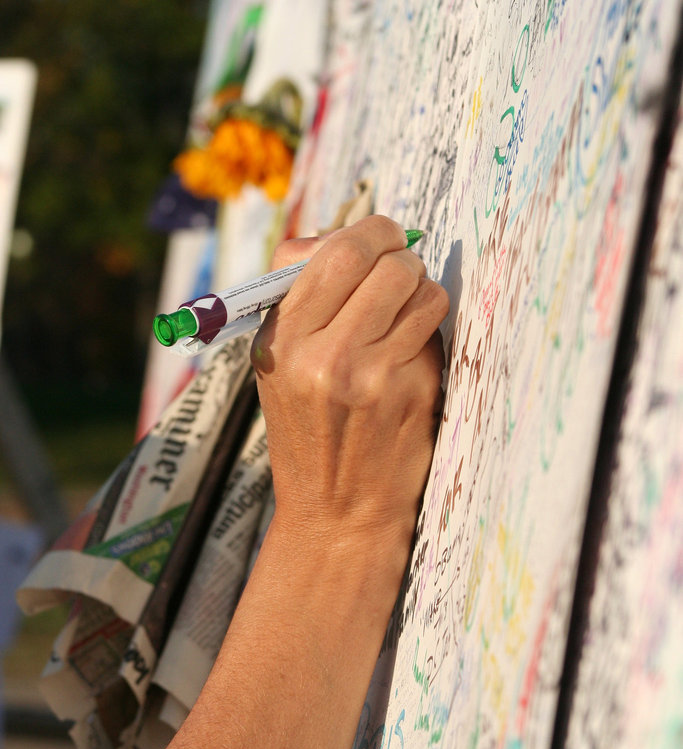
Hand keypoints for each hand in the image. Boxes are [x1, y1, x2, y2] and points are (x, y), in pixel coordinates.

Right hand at [251, 215, 448, 565]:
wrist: (336, 514)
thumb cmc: (309, 434)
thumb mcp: (280, 369)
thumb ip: (306, 302)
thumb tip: (349, 237)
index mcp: (280, 341)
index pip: (334, 250)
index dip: (371, 233)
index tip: (383, 240)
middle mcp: (321, 355)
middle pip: (384, 261)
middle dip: (402, 255)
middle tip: (403, 269)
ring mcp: (370, 375)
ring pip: (421, 290)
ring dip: (422, 291)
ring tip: (406, 316)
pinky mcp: (410, 394)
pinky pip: (434, 331)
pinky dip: (428, 332)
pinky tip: (410, 358)